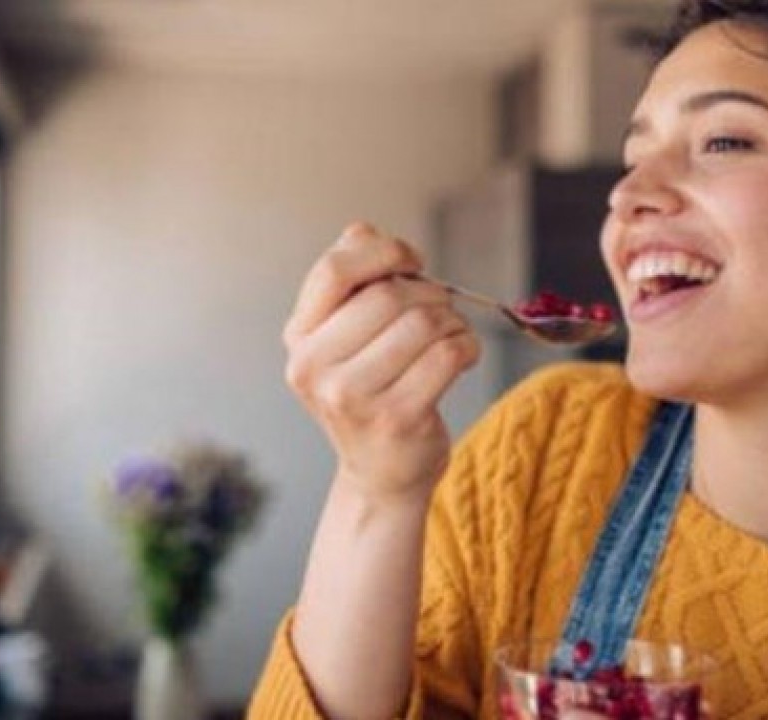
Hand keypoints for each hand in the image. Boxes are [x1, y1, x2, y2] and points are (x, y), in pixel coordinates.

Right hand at [283, 222, 480, 504]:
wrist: (382, 473)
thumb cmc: (371, 392)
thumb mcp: (346, 338)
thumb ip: (352, 281)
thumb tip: (363, 230)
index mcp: (300, 338)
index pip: (334, 270)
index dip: (382, 252)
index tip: (410, 260)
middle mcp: (315, 368)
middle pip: (389, 294)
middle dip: (429, 293)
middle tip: (440, 310)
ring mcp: (352, 398)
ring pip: (423, 323)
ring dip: (451, 321)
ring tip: (449, 336)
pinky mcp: (396, 419)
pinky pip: (448, 355)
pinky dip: (467, 346)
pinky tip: (461, 357)